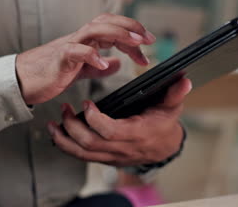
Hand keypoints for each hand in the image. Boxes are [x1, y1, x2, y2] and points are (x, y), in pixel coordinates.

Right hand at [16, 13, 155, 104]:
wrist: (21, 80)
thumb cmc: (49, 73)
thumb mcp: (80, 70)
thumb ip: (98, 66)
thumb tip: (117, 63)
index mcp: (86, 41)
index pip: (113, 28)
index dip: (132, 33)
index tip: (148, 45)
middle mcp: (79, 38)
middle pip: (106, 21)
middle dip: (130, 26)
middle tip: (149, 39)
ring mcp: (68, 46)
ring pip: (94, 30)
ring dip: (118, 34)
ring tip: (135, 43)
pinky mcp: (59, 58)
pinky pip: (76, 51)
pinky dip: (91, 55)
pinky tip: (104, 64)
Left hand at [47, 78, 191, 165]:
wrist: (163, 148)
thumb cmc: (163, 125)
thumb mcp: (171, 108)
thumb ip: (175, 94)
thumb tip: (184, 81)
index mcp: (136, 134)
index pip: (111, 132)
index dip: (95, 119)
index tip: (87, 103)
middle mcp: (121, 148)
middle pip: (90, 144)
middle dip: (72, 127)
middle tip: (64, 108)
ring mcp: (111, 155)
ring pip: (82, 153)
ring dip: (64, 138)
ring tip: (53, 122)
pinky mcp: (104, 157)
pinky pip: (82, 156)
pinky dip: (67, 145)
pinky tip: (58, 133)